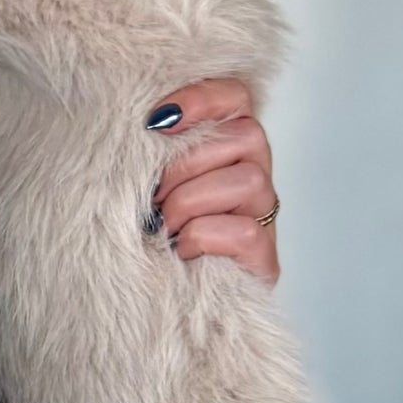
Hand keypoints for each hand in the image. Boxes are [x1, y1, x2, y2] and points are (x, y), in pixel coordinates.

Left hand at [145, 78, 279, 285]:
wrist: (151, 304)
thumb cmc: (138, 236)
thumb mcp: (136, 183)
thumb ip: (146, 149)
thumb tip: (142, 121)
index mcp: (224, 147)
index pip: (235, 97)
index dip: (203, 98)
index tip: (158, 120)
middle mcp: (253, 173)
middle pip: (244, 136)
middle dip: (184, 166)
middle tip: (152, 197)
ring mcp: (262, 216)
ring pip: (247, 181)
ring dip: (190, 203)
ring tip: (164, 227)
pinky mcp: (265, 258)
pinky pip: (244, 231)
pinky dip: (202, 238)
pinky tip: (180, 251)